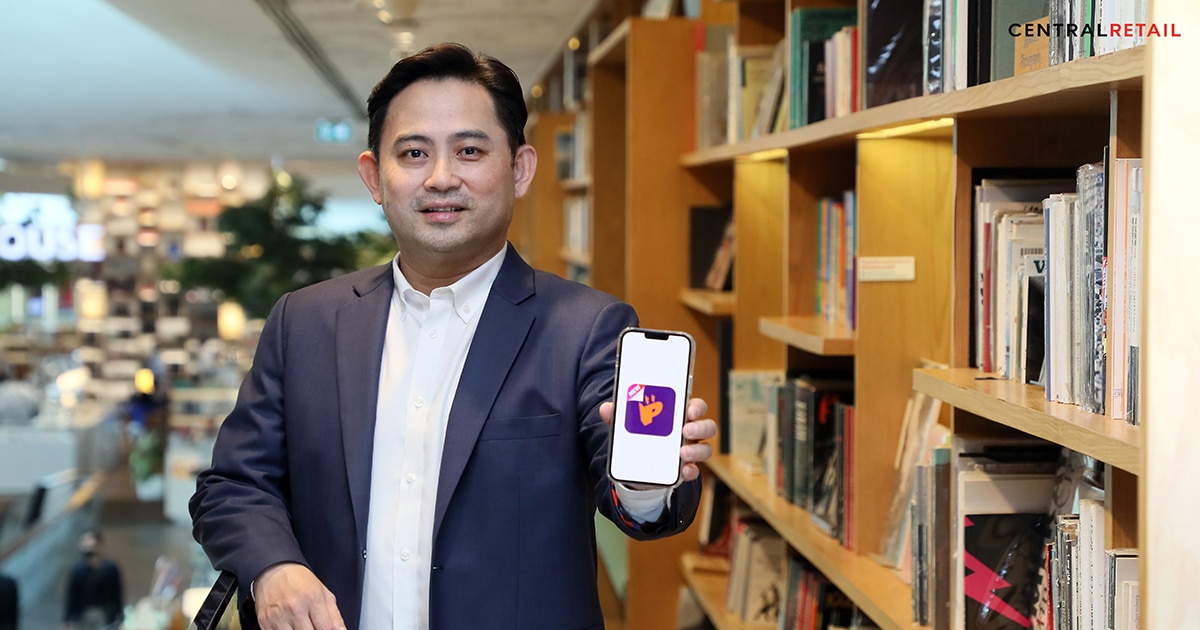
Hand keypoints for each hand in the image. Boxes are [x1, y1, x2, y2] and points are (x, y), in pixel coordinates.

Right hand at [254, 562, 345, 629]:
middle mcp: (295, 608)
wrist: (273, 570)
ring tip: (302, 625)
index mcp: (312, 598)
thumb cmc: (299, 580)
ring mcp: (278, 617)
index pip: (326, 629)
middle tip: (313, 625)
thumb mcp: (323, 592)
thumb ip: (334, 615)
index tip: (326, 629)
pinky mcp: (265, 623)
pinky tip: (290, 626)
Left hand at [599, 397, 716, 482]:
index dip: (697, 406)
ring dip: (697, 450)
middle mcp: (689, 433)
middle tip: (685, 430)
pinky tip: (683, 470)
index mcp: (678, 416)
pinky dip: (691, 470)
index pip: (696, 407)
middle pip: (707, 426)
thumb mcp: (628, 427)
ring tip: (682, 453)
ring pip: (706, 448)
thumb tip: (606, 408)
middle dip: (700, 427)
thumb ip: (619, 417)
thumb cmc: (640, 438)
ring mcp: (689, 451)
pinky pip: (695, 471)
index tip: (690, 409)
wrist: (637, 468)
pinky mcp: (684, 470)